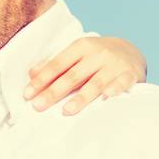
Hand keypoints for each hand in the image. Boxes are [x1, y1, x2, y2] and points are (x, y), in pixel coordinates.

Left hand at [25, 36, 146, 113]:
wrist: (131, 51)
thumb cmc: (96, 57)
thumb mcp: (77, 54)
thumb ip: (56, 64)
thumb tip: (31, 74)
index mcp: (81, 46)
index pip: (58, 65)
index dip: (42, 80)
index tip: (28, 94)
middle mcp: (98, 54)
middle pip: (73, 75)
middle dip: (54, 92)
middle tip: (39, 106)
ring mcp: (115, 64)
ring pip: (95, 83)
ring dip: (81, 97)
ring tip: (66, 111)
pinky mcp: (131, 74)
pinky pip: (122, 83)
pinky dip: (115, 90)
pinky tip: (106, 98)